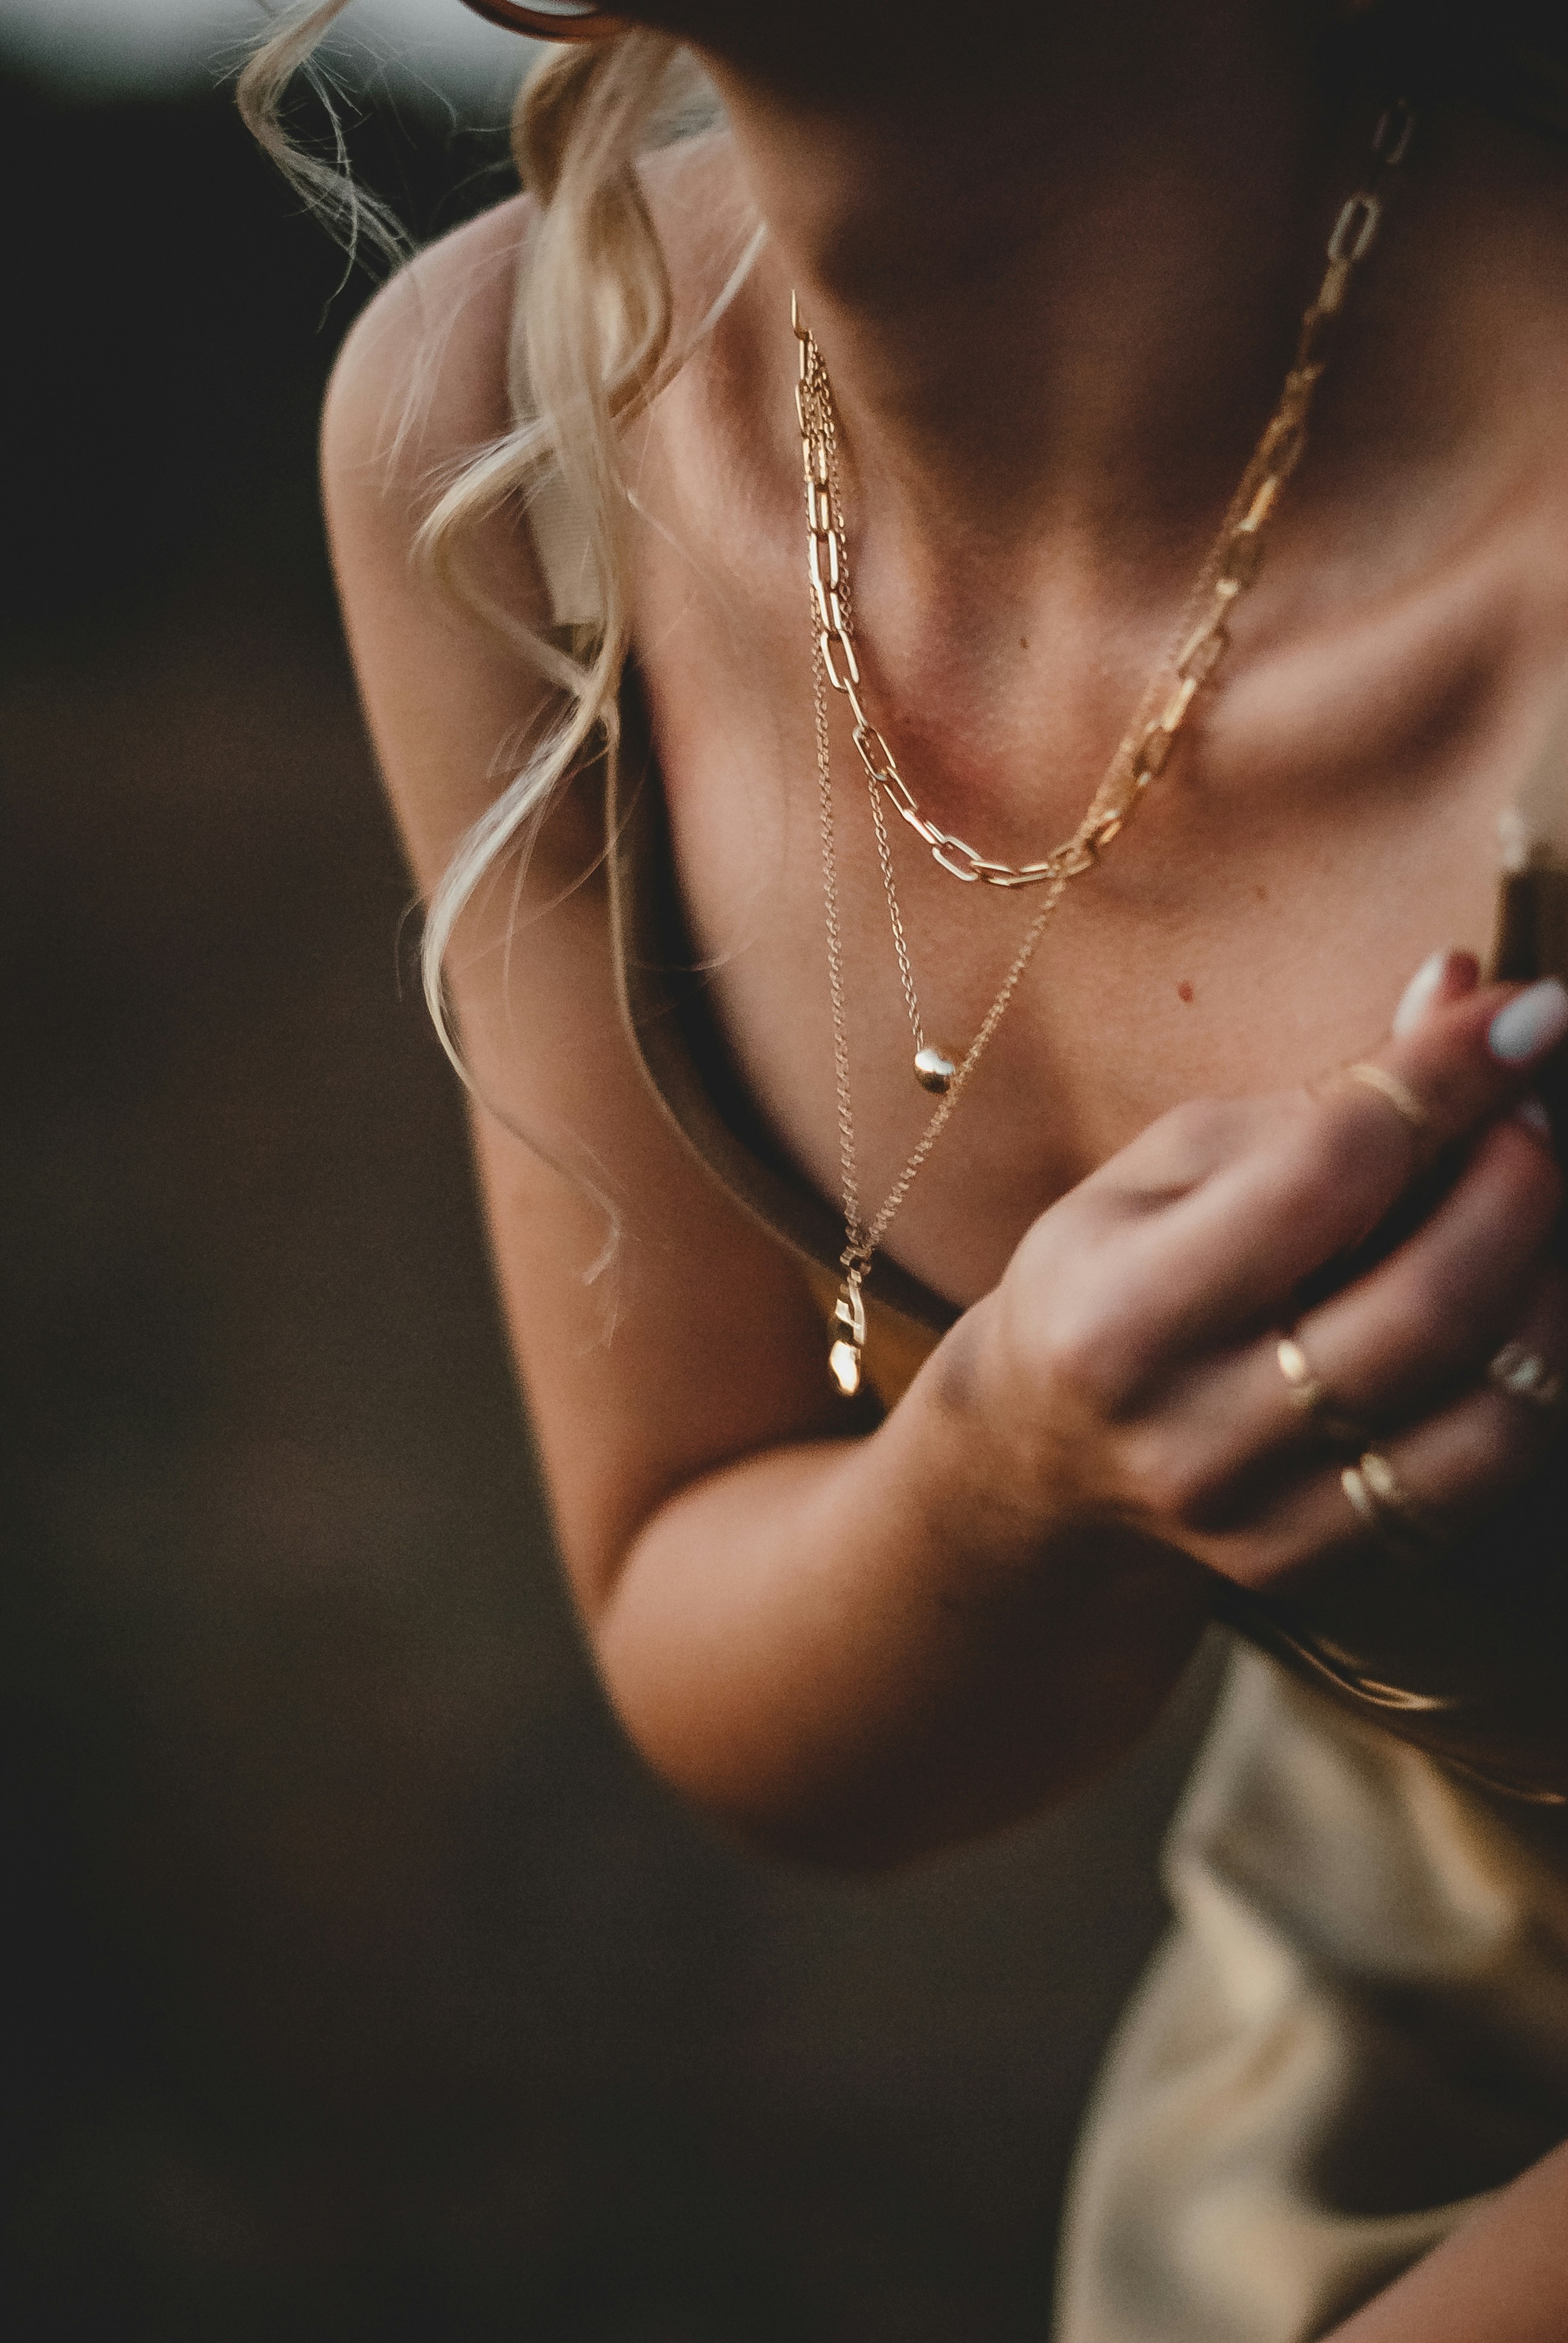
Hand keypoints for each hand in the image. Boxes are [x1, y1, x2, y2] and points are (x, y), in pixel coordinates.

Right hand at [976, 952, 1567, 1592]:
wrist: (1045, 1458)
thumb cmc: (1115, 1274)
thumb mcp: (1171, 1165)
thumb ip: (1325, 1093)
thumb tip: (1469, 984)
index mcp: (1118, 1313)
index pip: (1324, 1175)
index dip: (1444, 1079)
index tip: (1531, 1009)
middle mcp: (1189, 1434)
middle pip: (1421, 1306)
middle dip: (1515, 1183)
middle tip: (1531, 1112)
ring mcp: (1260, 1520)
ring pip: (1480, 1408)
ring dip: (1543, 1278)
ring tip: (1529, 1202)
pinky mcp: (1322, 1565)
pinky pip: (1483, 1473)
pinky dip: (1532, 1372)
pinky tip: (1520, 1302)